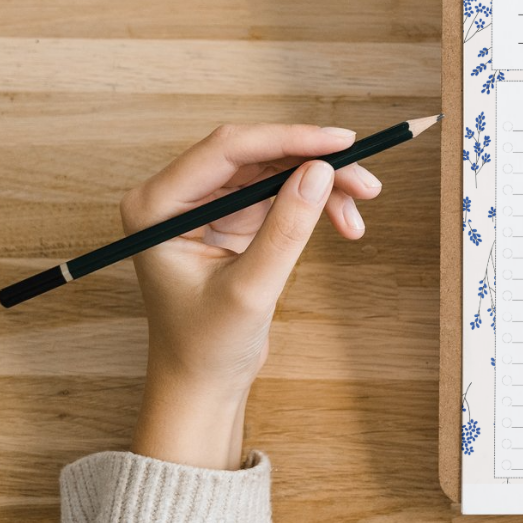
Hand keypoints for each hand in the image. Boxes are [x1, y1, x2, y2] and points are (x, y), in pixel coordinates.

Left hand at [119, 124, 382, 468]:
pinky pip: (280, 191)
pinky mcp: (232, 217)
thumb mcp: (251, 289)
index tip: (340, 143)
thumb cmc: (206, 345)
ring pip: (274, 169)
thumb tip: (321, 172)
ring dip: (322, 182)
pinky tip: (344, 222)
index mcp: (158, 205)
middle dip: (313, 162)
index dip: (288, 139)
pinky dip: (315, 201)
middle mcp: (177, 196)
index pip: (227, 149)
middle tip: (364, 179)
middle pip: (256, 154)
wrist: (201, 383)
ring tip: (361, 207)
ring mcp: (206, 204)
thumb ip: (286, 229)